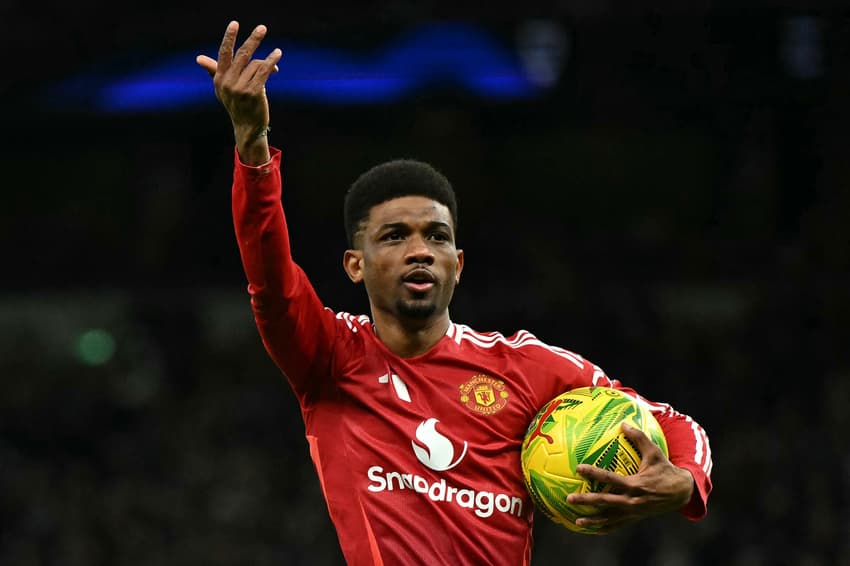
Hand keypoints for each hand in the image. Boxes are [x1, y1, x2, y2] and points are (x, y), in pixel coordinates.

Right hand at [196, 21, 282, 163]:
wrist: (246, 127)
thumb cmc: (236, 105)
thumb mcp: (222, 89)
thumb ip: (214, 71)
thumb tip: (199, 58)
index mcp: (219, 78)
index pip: (224, 53)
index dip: (229, 38)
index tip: (235, 24)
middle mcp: (228, 82)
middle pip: (242, 54)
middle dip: (253, 39)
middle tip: (262, 28)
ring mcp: (240, 88)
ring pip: (256, 64)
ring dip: (268, 59)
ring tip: (277, 53)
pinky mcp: (253, 93)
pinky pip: (264, 72)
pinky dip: (271, 62)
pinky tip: (277, 55)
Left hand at [566, 422, 694, 533]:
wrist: (681, 492)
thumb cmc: (665, 470)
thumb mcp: (654, 452)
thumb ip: (639, 437)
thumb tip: (623, 424)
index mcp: (635, 484)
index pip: (611, 478)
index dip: (594, 473)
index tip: (579, 468)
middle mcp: (633, 500)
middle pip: (605, 501)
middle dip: (587, 501)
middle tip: (569, 499)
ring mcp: (634, 512)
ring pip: (610, 518)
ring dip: (593, 520)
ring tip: (577, 521)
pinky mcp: (635, 518)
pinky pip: (618, 525)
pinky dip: (605, 528)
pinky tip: (592, 529)